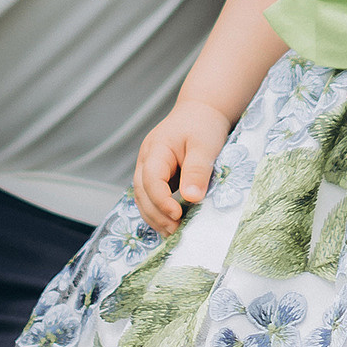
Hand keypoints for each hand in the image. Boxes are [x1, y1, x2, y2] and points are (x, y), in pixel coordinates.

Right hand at [133, 99, 233, 231]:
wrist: (201, 112)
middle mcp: (146, 160)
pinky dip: (158, 212)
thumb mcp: (205, 145)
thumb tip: (191, 199)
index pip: (150, 179)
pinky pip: (150, 197)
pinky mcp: (155, 176)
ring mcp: (148, 168)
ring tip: (172, 234)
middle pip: (141, 192)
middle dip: (156, 215)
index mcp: (156, 149)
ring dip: (154, 217)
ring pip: (142, 197)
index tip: (177, 216)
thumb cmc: (203, 126)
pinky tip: (171, 224)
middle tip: (175, 232)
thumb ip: (198, 171)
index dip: (161, 200)